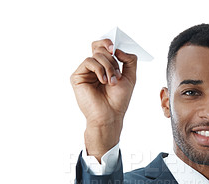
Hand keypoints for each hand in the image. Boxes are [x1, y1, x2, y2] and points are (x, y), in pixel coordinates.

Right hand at [70, 39, 137, 160]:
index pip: (102, 47)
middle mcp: (93, 68)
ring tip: (112, 81)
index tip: (115, 49)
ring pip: (96, 55)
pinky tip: (103, 81)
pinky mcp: (77, 77)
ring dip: (108, 66)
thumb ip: (129, 60)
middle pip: (99, 48)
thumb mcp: (131, 77)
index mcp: (104, 66)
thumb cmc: (119, 100)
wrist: (110, 115)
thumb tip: (117, 49)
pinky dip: (99, 69)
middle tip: (117, 73)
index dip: (108, 43)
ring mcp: (85, 72)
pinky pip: (88, 62)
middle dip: (112, 59)